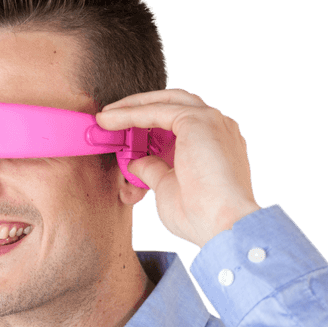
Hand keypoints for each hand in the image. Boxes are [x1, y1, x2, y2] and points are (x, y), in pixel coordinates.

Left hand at [96, 89, 260, 247]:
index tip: (120, 135)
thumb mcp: (167, 188)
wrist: (223, 224)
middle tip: (109, 118)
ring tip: (104, 118)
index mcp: (212, 144)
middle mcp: (215, 127)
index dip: (146, 127)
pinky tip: (109, 120)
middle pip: (171, 105)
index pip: (177, 124)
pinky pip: (156, 111)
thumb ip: (153, 170)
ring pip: (163, 103)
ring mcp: (210, 121)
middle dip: (138, 108)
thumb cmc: (201, 216)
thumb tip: (136, 163)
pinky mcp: (197, 121)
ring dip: (131, 107)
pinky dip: (131, 114)